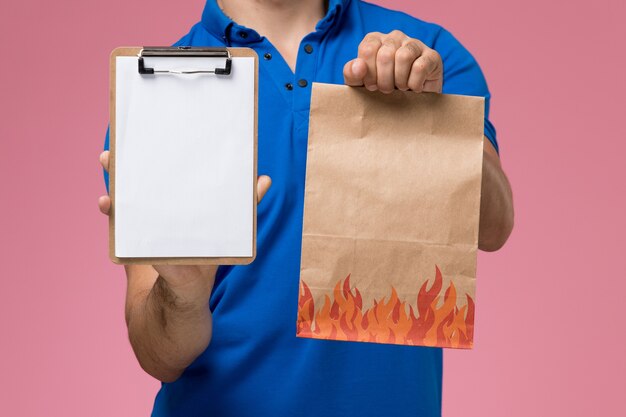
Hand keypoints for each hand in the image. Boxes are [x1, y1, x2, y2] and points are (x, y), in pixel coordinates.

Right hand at [98, 151, 271, 297]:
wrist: (184, 294)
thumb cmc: (208, 256)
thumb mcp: (230, 230)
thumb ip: (244, 204)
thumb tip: (264, 179)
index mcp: (179, 200)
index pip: (166, 171)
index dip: (155, 150)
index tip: (145, 131)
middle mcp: (158, 206)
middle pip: (140, 179)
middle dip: (127, 161)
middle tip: (116, 147)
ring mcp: (144, 222)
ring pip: (127, 196)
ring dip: (116, 179)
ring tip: (108, 164)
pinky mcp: (135, 240)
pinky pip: (121, 223)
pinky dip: (113, 212)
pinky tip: (107, 204)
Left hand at [343, 30, 442, 93]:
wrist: (409, 103)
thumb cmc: (382, 90)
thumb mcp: (361, 85)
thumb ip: (352, 74)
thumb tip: (358, 66)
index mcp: (374, 40)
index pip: (368, 49)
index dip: (368, 73)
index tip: (371, 86)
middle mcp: (394, 37)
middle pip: (385, 55)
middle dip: (384, 81)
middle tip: (386, 90)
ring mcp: (414, 44)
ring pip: (404, 57)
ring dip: (400, 81)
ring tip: (401, 88)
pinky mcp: (432, 56)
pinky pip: (420, 67)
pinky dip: (414, 84)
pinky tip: (414, 88)